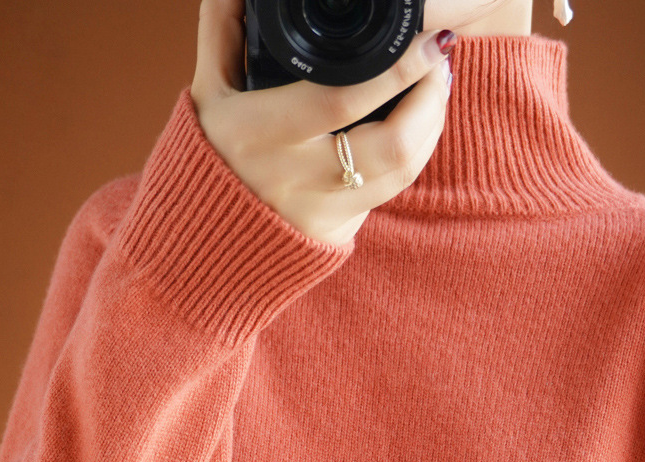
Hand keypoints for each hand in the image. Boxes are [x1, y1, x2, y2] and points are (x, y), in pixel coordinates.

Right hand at [190, 0, 453, 246]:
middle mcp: (296, 178)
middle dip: (430, 98)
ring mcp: (322, 211)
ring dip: (431, 125)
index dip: (396, 71)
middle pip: (392, 144)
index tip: (427, 41)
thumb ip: (223, 33)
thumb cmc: (206, 161)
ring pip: (402, 170)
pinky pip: (393, 190)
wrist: (204, 246)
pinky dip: (416, 152)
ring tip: (437, 85)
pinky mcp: (339, 231)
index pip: (342, 100)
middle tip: (440, 60)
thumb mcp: (207, 94)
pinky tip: (420, 124)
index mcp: (259, 134)